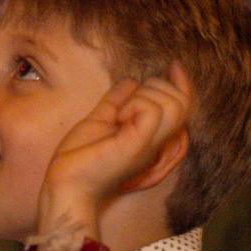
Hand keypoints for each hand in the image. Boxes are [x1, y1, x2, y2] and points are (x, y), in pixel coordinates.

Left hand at [40, 66, 193, 224]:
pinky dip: (133, 104)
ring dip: (144, 96)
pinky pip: (152, 109)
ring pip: (173, 103)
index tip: (174, 66)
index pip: (183, 108)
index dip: (184, 84)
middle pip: (182, 101)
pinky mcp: (139, 145)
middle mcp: (158, 144)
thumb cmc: (81, 159)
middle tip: (124, 106)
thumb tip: (132, 80)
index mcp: (152, 138)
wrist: (66, 185)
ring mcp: (151, 146)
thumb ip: (117, 101)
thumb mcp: (102, 120)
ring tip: (119, 114)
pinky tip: (117, 120)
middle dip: (156, 86)